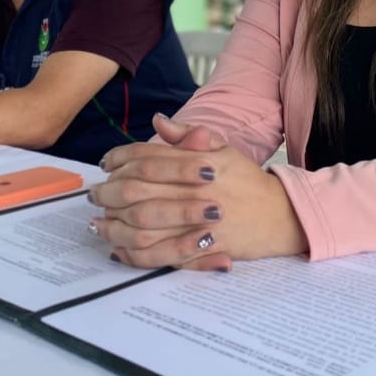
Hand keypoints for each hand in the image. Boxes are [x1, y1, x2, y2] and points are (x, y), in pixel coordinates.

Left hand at [90, 114, 307, 270]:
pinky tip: (119, 250)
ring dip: (114, 225)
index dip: (120, 159)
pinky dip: (134, 255)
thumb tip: (159, 121)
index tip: (105, 163)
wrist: (281, 214)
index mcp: (198, 163)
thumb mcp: (224, 149)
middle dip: (108, 193)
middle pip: (137, 191)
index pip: (148, 157)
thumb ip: (189, 135)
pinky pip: (160, 255)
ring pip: (142, 225)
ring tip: (99, 223)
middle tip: (94, 194)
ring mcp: (197, 222)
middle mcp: (195, 191)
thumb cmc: (248, 181)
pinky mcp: (202, 248)